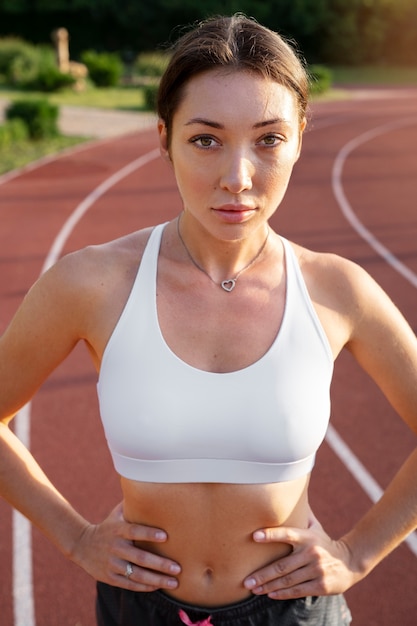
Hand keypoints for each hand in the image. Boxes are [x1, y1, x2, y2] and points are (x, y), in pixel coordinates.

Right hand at [70, 503, 180, 590]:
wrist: (82, 545)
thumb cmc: (107, 527)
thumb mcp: (116, 514)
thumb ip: (132, 504)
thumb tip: (150, 485)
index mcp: (118, 530)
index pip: (135, 531)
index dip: (149, 534)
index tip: (166, 536)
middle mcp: (115, 548)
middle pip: (140, 558)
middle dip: (160, 564)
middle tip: (178, 568)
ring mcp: (112, 564)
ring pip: (136, 575)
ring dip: (156, 579)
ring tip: (174, 582)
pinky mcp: (110, 577)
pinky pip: (129, 584)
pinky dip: (144, 586)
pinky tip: (158, 586)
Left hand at [243, 512, 359, 598]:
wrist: (350, 562)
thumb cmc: (324, 542)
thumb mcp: (315, 527)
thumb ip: (301, 515)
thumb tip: (289, 492)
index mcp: (307, 537)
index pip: (287, 533)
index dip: (271, 534)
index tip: (254, 536)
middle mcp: (311, 553)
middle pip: (282, 565)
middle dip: (262, 574)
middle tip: (246, 581)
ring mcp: (316, 570)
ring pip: (288, 580)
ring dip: (269, 586)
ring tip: (254, 589)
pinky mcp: (321, 586)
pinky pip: (298, 591)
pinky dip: (283, 593)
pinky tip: (270, 594)